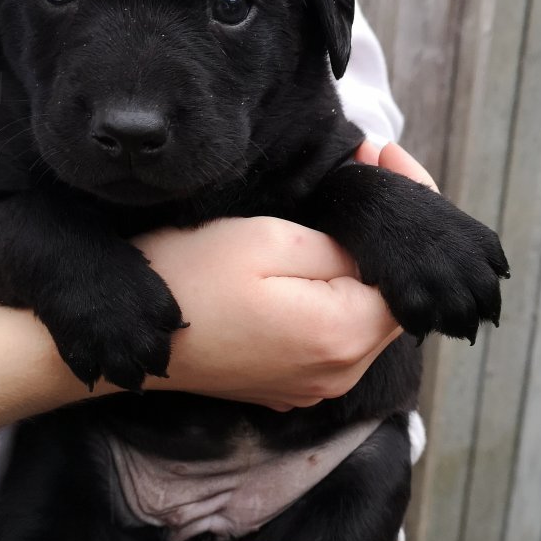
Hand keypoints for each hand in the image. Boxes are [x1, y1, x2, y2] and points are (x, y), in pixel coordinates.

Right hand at [136, 141, 434, 409]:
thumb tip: (372, 249)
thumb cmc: (190, 276)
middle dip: (384, 236)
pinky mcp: (290, 385)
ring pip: (365, 317)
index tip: (385, 155)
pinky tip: (317, 255)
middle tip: (367, 161)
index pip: (408, 277)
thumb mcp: (270, 240)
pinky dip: (337, 296)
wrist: (132, 329)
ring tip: (340, 204)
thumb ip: (341, 246)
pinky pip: (334, 337)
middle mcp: (337, 374)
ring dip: (361, 265)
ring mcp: (314, 386)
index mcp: (342, 336)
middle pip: (391, 299)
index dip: (409, 209)